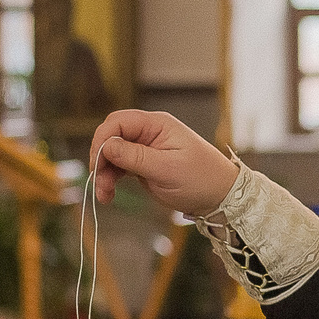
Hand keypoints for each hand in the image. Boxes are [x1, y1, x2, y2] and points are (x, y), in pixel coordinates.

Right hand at [87, 109, 238, 215]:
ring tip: (105, 195)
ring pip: (113, 154)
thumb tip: (107, 145)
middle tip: (99, 182)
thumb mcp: (167, 169)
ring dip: (104, 173)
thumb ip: (136, 157)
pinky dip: (111, 179)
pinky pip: (120, 166)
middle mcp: (149, 132)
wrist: (220, 197)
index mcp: (157, 125)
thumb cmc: (201, 179)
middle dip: (102, 158)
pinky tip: (109, 194)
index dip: (103, 139)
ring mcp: (146, 148)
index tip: (98, 163)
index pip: (118, 121)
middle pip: (112, 136)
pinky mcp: (144, 164)